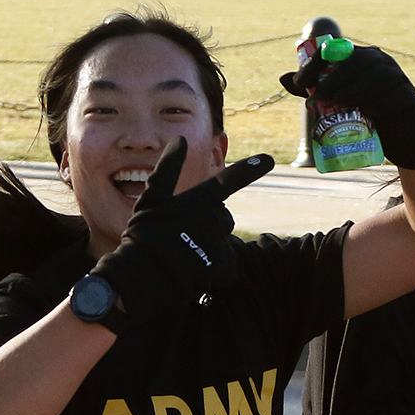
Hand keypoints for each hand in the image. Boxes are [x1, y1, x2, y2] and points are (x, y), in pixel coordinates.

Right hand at [89, 137, 273, 318]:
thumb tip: (180, 138)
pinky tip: (193, 273)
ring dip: (210, 247)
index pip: (227, 182)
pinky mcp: (226, 265)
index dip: (248, 170)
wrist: (145, 276)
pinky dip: (213, 272)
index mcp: (199, 199)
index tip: (269, 160)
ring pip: (223, 241)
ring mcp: (222, 241)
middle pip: (223, 218)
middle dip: (209, 225)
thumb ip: (168, 169)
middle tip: (182, 237)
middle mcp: (214, 217)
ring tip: (184, 256)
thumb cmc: (145, 235)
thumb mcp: (152, 199)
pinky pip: (226, 267)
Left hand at [285, 43, 414, 170]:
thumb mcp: (342, 101)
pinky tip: (367, 112)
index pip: (336, 50)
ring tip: (338, 104)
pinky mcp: (409, 99)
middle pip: (356, 62)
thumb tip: (284, 78)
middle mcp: (380, 62)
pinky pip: (394, 97)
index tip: (300, 82)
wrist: (403, 135)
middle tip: (317, 97)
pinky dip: (379, 104)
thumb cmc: (369, 113)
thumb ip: (317, 89)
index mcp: (362, 57)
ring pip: (377, 77)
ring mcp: (398, 78)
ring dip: (354, 90)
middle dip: (333, 79)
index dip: (316, 63)